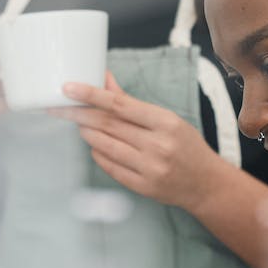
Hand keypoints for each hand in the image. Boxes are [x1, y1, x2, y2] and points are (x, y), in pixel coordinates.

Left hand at [49, 72, 221, 208]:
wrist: (206, 184)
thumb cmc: (186, 146)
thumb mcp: (167, 118)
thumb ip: (132, 102)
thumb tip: (105, 80)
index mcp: (166, 122)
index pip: (120, 104)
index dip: (91, 95)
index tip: (69, 88)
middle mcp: (158, 145)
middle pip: (108, 125)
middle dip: (80, 114)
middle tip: (61, 107)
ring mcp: (150, 168)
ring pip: (106, 146)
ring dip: (87, 133)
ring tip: (80, 125)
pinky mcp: (143, 187)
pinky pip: (110, 167)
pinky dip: (98, 154)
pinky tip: (95, 146)